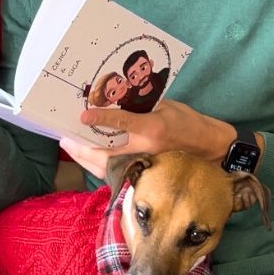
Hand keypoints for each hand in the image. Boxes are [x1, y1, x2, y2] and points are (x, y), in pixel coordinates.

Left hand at [60, 100, 235, 178]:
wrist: (210, 148)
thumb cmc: (187, 122)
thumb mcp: (166, 106)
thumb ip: (140, 106)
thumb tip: (113, 100)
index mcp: (152, 129)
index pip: (122, 122)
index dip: (101, 118)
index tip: (83, 116)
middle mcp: (144, 150)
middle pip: (105, 155)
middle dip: (82, 149)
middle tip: (64, 138)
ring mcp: (144, 165)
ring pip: (107, 169)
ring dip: (86, 159)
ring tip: (71, 148)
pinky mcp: (143, 174)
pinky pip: (115, 173)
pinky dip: (98, 166)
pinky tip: (88, 158)